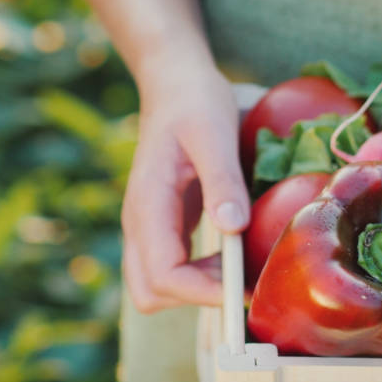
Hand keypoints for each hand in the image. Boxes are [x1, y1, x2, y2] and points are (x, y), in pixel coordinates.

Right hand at [121, 52, 249, 311]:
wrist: (175, 84)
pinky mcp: (164, 227)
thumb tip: (232, 226)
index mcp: (147, 204)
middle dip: (196, 297)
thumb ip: (222, 179)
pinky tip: (234, 253)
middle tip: (241, 276)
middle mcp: (140, 224)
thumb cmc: (195, 103)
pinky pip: (172, 270)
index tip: (241, 288)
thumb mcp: (214, 133)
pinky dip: (201, 276)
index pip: (162, 275)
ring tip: (242, 263)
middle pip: (151, 293)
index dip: (201, 292)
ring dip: (199, 289)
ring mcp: (149, 228)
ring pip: (157, 288)